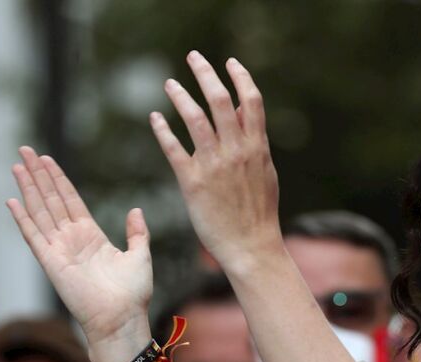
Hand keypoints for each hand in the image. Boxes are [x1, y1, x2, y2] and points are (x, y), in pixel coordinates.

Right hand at [6, 148, 152, 353]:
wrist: (123, 318)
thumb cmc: (133, 293)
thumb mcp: (141, 255)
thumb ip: (137, 232)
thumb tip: (134, 209)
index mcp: (92, 236)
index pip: (71, 200)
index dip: (59, 180)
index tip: (47, 160)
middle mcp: (72, 239)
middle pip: (51, 200)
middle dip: (39, 175)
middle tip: (26, 150)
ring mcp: (60, 249)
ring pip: (41, 211)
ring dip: (29, 188)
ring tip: (18, 165)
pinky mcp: (52, 263)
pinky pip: (34, 236)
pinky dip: (23, 219)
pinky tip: (13, 200)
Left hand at [151, 51, 281, 271]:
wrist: (250, 245)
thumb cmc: (259, 211)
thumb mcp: (265, 172)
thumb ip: (254, 143)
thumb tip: (242, 115)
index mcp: (257, 148)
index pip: (251, 101)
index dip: (240, 77)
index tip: (230, 62)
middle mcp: (236, 151)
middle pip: (220, 100)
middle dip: (205, 73)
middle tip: (193, 57)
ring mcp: (213, 165)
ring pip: (194, 118)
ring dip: (180, 95)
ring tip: (169, 83)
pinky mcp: (192, 182)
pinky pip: (173, 148)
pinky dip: (162, 130)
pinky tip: (154, 118)